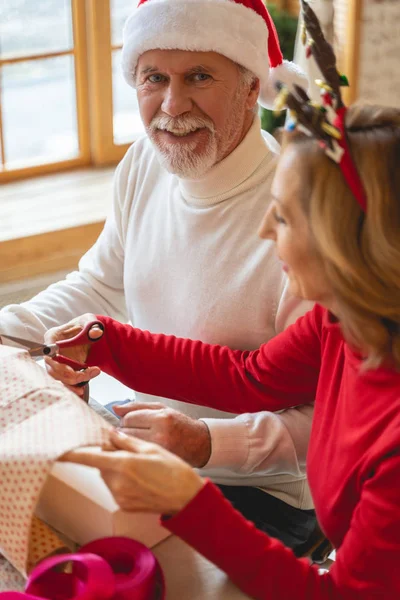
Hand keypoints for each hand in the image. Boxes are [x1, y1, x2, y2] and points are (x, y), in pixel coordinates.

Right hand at [44, 314, 101, 396]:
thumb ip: (93, 326)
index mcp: (53, 336)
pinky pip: (64, 381)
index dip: (57, 363)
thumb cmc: (86, 324)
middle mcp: (51, 351)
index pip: (48, 352)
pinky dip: (72, 386)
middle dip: (69, 375)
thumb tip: (96, 333)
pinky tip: (81, 389)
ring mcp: (56, 362)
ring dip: (72, 383)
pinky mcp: (64, 369)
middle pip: (52, 368)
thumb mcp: (90, 321)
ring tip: (86, 383)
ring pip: (58, 377)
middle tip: (87, 375)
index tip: (71, 370)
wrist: (90, 332)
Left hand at [59, 430, 204, 514]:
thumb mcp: (152, 448)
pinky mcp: (123, 505)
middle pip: (100, 465)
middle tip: (126, 450)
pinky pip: (115, 487)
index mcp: (124, 465)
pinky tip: (140, 478)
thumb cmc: (173, 470)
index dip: (73, 454)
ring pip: (107, 476)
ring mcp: (120, 496)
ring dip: (114, 468)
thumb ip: (127, 441)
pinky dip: (121, 480)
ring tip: (139, 466)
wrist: (186, 498)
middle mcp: (118, 483)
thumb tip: (111, 434)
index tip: (60, 450)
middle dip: (107, 456)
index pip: (90, 458)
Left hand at [113, 402, 211, 467]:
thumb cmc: (180, 425)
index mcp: (161, 419)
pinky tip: (139, 455)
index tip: (130, 422)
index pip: (128, 419)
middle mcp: (160, 436)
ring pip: (125, 449)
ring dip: (124, 446)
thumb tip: (115, 408)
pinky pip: (133, 459)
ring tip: (135, 444)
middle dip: (123, 433)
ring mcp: (158, 453)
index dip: (125, 420)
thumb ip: (137, 407)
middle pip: (124, 434)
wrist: (200, 446)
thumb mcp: (162, 409)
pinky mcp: (158, 463)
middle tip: (132, 434)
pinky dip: (130, 458)